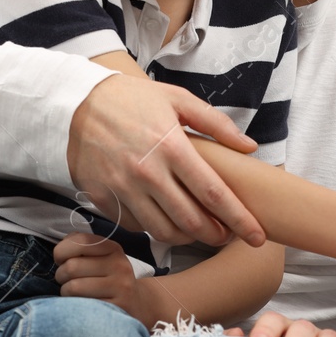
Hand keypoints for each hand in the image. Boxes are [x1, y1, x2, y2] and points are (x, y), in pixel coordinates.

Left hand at [53, 234, 159, 325]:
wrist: (135, 303)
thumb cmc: (108, 278)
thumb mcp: (100, 256)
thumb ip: (80, 246)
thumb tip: (60, 250)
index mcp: (113, 248)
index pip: (79, 241)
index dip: (61, 251)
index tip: (61, 260)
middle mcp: (119, 265)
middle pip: (72, 266)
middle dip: (61, 275)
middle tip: (66, 280)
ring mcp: (120, 287)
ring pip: (73, 287)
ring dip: (65, 292)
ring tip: (73, 293)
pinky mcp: (116, 308)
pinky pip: (81, 306)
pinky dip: (74, 306)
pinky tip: (81, 305)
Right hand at [67, 74, 263, 247]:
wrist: (79, 101)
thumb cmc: (134, 99)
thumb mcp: (178, 99)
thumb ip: (217, 124)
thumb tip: (249, 146)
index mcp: (172, 147)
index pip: (214, 194)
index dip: (239, 220)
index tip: (256, 235)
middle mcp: (147, 172)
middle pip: (191, 221)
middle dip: (215, 236)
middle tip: (226, 235)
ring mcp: (122, 187)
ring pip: (163, 231)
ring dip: (186, 237)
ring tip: (197, 230)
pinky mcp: (102, 197)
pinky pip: (135, 226)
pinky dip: (153, 227)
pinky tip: (163, 217)